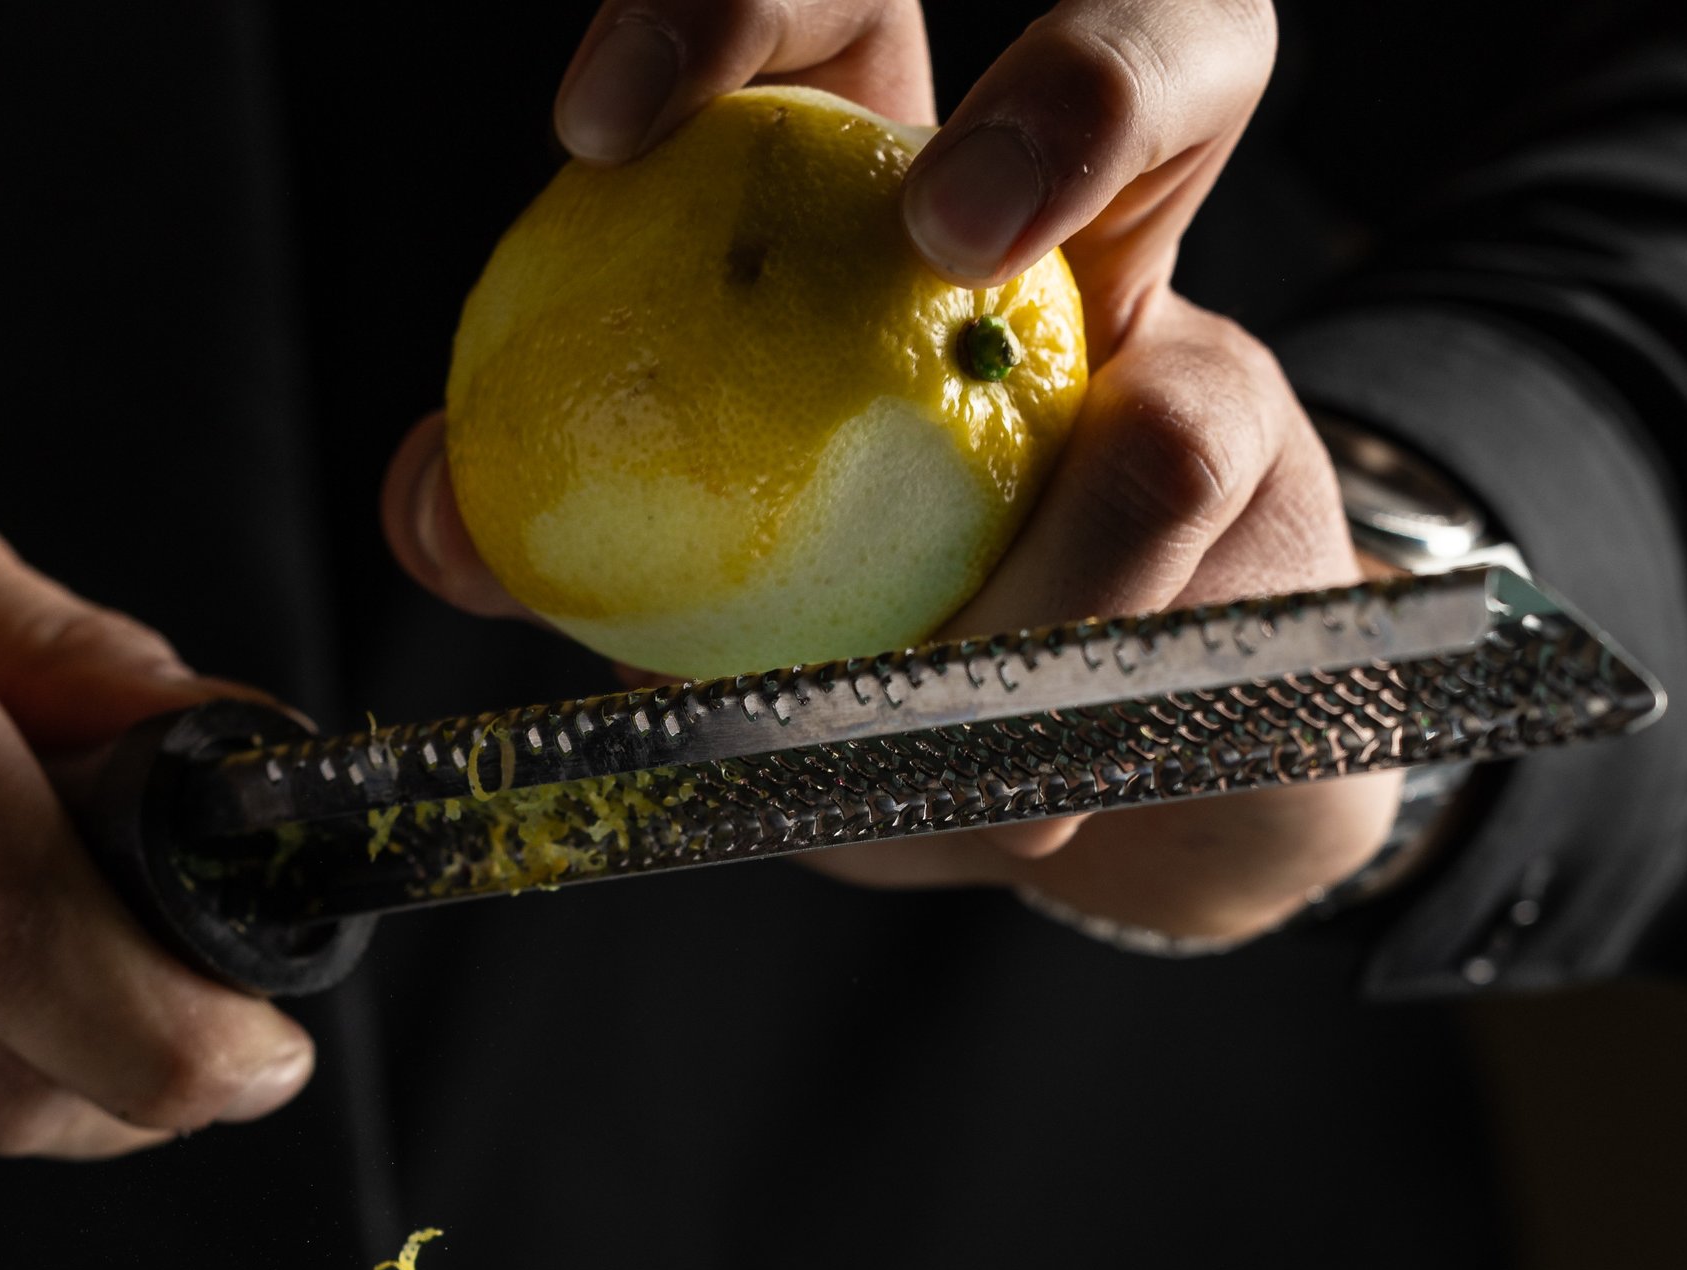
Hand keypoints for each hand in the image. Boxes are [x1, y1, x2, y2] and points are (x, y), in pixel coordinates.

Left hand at [384, 0, 1397, 946]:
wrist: (1051, 776)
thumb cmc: (852, 649)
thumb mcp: (688, 591)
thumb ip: (559, 522)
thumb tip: (432, 504)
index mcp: (864, 194)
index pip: (818, 18)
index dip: (722, 10)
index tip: (596, 132)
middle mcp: (1053, 215)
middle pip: (1134, 17)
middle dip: (1067, 83)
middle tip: (939, 231)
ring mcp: (1182, 332)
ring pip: (1199, 307)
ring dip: (1069, 524)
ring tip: (969, 613)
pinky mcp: (1253, 463)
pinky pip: (1182, 505)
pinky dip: (1071, 647)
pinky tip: (999, 765)